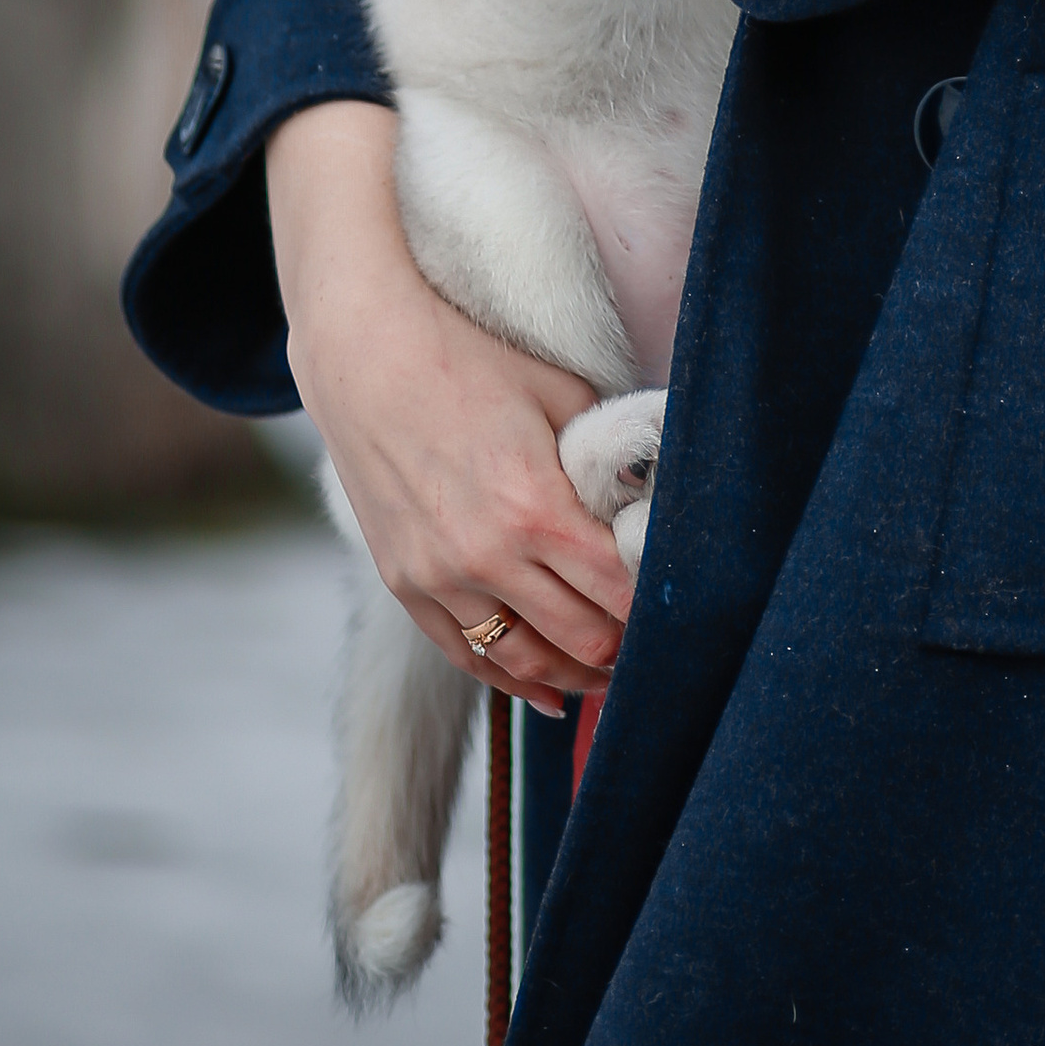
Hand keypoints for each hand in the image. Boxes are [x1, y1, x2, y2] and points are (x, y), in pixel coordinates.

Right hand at [268, 102, 634, 712]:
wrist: (366, 352)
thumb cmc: (470, 359)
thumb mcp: (559, 395)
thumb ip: (607, 459)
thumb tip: (654, 501)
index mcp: (536, 506)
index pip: (618, 591)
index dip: (654, 607)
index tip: (679, 607)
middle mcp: (487, 554)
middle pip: (580, 638)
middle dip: (625, 650)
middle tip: (656, 647)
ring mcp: (439, 576)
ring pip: (524, 661)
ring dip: (575, 677)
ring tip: (611, 677)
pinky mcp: (405, 583)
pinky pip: (466, 654)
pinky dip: (512, 681)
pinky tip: (547, 693)